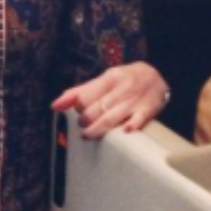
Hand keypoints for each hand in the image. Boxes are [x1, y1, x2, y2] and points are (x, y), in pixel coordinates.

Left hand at [52, 61, 169, 139]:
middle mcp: (121, 88)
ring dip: (97, 129)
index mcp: (109, 78)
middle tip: (84, 125)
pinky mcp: (148, 109)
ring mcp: (135, 100)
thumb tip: (55, 106)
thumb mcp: (102, 81)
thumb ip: (78, 93)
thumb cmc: (123, 81)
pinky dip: (131, 125)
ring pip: (112, 117)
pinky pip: (138, 119)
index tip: (80, 113)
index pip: (86, 97)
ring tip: (88, 134)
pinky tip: (123, 132)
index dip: (79, 109)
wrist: (155, 76)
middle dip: (85, 121)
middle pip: (96, 110)